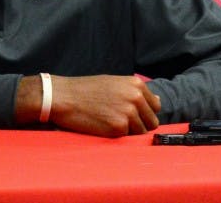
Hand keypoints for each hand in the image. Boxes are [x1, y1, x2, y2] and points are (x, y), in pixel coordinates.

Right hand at [17, 74, 160, 137]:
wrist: (63, 97)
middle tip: (117, 119)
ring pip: (140, 131)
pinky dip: (117, 134)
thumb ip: (135, 92)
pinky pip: (127, 137)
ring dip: (128, 131)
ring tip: (108, 121)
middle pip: (152, 121)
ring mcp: (129, 112)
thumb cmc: (85, 90)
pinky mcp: (119, 127)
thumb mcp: (113, 83)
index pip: (155, 106)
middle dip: (138, 123)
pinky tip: (103, 125)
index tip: (129, 112)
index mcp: (136, 84)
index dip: (143, 112)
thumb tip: (157, 100)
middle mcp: (136, 97)